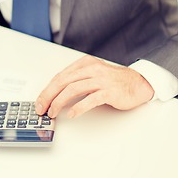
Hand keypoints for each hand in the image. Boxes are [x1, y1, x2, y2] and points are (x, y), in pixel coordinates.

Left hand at [35, 55, 153, 118]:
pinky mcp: (109, 91)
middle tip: (41, 108)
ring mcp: (100, 79)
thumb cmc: (114, 81)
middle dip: (49, 95)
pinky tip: (71, 114)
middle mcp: (91, 69)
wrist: (138, 83)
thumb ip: (77, 80)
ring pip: (73, 89)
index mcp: (85, 63)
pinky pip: (90, 99)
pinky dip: (78, 107)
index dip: (47, 89)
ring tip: (53, 112)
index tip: (40, 101)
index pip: (60, 76)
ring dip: (59, 102)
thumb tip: (57, 94)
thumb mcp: (93, 74)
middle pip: (63, 81)